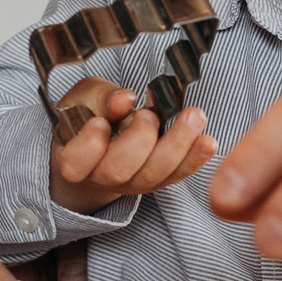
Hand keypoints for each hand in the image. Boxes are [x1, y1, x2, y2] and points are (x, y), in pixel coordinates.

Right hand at [48, 76, 215, 213]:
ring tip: (193, 116)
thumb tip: (124, 99)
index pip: (75, 163)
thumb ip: (100, 97)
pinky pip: (177, 175)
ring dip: (178, 145)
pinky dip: (195, 158)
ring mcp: (132, 183)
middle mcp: (101, 177)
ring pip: (153, 175)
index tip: (100, 122)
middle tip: (148, 114)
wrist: (101, 142)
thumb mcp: (84, 98)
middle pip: (118, 171)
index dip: (89, 146)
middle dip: (139, 140)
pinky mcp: (158, 180)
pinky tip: (207, 141)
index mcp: (73, 159)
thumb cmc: (88, 116)